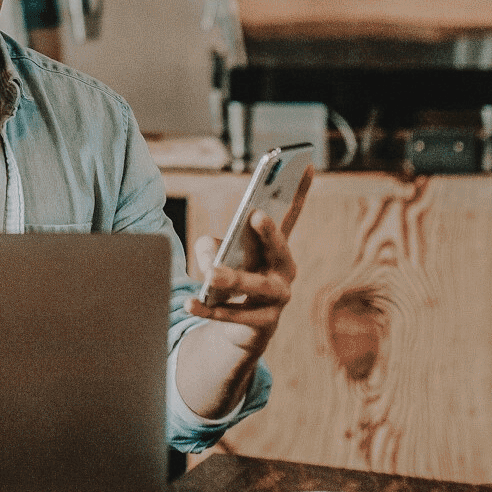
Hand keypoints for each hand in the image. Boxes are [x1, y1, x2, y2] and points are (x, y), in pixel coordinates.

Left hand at [186, 166, 311, 355]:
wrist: (244, 328)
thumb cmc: (234, 278)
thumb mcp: (220, 255)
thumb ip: (212, 247)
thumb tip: (211, 259)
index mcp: (276, 247)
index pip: (290, 214)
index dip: (298, 190)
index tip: (302, 163)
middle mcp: (284, 270)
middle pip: (279, 249)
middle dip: (270, 232)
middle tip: (256, 214)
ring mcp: (278, 298)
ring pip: (256, 286)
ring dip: (233, 278)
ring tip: (211, 275)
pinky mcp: (263, 322)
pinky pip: (234, 314)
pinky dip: (209, 308)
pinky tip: (189, 302)